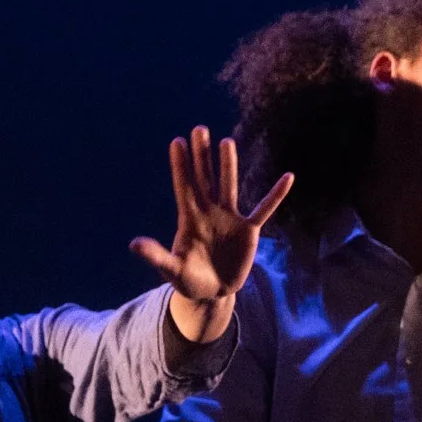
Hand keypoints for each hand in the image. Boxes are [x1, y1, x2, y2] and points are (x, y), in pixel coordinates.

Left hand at [130, 125, 294, 314]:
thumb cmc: (189, 280)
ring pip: (229, 186)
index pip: (183, 187)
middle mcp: (209, 212)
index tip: (176, 142)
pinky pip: (265, 209)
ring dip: (229, 165)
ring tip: (226, 141)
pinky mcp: (249, 231)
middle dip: (202, 155)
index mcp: (189, 219)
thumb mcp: (172, 269)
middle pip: (205, 178)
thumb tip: (133, 244)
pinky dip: (276, 195)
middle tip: (199, 129)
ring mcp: (230, 218)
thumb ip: (155, 256)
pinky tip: (288, 177)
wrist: (213, 293)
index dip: (180, 166)